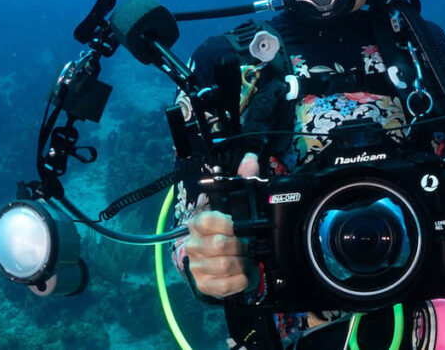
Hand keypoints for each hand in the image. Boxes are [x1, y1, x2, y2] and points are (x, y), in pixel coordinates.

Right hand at [183, 153, 259, 297]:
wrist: (217, 264)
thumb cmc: (229, 232)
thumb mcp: (237, 205)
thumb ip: (244, 181)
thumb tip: (250, 159)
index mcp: (199, 223)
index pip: (208, 221)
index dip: (229, 224)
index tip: (242, 227)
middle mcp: (194, 244)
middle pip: (220, 245)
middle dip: (242, 245)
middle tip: (251, 244)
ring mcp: (197, 266)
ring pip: (224, 265)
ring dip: (243, 262)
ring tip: (248, 258)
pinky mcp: (203, 285)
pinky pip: (225, 285)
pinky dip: (240, 280)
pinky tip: (244, 274)